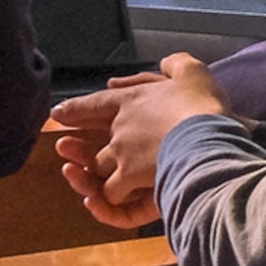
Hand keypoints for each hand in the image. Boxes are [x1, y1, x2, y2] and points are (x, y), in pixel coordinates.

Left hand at [54, 55, 228, 229]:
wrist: (209, 137)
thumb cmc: (203, 105)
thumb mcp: (194, 73)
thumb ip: (178, 64)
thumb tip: (167, 62)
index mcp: (132, 102)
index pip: (95, 104)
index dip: (75, 109)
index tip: (57, 113)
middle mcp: (121, 130)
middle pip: (92, 144)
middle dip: (77, 148)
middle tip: (64, 147)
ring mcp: (123, 157)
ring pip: (99, 171)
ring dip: (91, 177)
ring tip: (85, 179)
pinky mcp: (131, 180)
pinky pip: (112, 196)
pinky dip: (105, 203)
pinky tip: (102, 201)